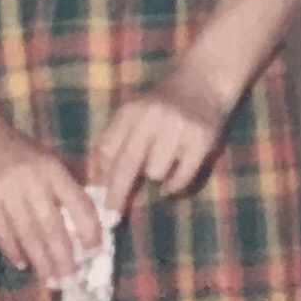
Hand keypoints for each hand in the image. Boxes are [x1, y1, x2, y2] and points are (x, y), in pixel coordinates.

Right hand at [0, 109, 106, 281]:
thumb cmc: (11, 147)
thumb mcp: (42, 159)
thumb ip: (58, 187)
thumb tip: (77, 227)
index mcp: (51, 169)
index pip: (79, 203)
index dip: (90, 230)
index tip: (95, 252)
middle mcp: (31, 181)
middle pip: (53, 227)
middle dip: (65, 257)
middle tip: (73, 280)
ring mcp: (5, 192)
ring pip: (28, 235)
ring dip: (41, 261)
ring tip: (51, 280)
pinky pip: (2, 233)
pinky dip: (14, 251)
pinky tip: (23, 263)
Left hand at [88, 68, 230, 212]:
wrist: (203, 81)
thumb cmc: (162, 106)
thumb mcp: (134, 116)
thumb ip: (114, 144)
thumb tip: (97, 184)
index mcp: (129, 112)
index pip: (107, 151)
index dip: (101, 180)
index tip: (96, 205)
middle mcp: (151, 116)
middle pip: (127, 164)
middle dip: (117, 195)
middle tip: (112, 219)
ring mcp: (177, 126)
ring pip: (155, 173)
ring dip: (157, 177)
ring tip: (164, 165)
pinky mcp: (201, 138)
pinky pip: (181, 177)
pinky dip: (175, 186)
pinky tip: (173, 184)